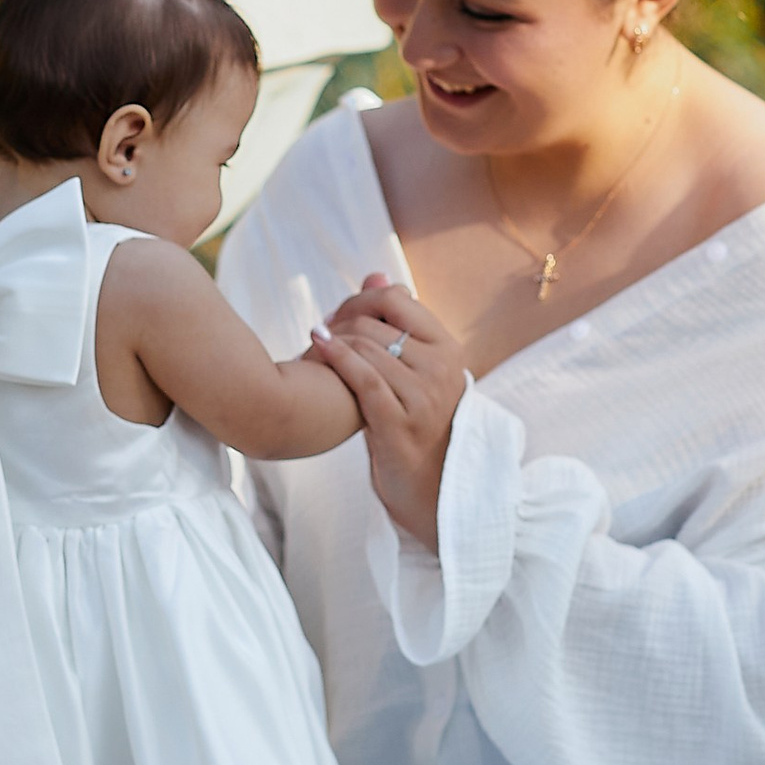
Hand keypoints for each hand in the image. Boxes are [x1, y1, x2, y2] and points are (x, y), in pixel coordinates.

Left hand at [306, 274, 467, 549]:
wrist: (430, 489)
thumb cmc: (414, 423)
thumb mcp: (413, 371)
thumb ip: (397, 323)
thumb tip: (376, 274)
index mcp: (449, 350)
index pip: (400, 300)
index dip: (362, 299)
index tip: (340, 313)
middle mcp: (442, 369)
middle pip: (377, 322)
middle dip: (342, 320)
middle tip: (321, 330)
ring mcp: (423, 397)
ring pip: (367, 346)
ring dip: (334, 341)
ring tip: (316, 346)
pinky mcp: (399, 422)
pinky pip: (363, 377)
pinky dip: (335, 356)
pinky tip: (315, 347)